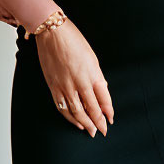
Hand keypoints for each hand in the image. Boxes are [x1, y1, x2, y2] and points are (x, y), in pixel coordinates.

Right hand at [35, 18, 113, 138]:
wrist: (52, 33)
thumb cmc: (73, 40)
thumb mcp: (92, 57)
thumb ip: (97, 76)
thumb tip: (101, 91)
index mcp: (92, 73)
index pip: (103, 98)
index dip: (108, 111)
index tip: (111, 118)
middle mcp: (80, 82)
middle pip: (91, 108)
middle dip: (98, 122)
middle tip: (103, 131)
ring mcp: (65, 86)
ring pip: (77, 112)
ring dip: (85, 123)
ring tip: (91, 130)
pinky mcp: (53, 87)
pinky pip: (62, 107)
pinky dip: (70, 118)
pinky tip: (75, 121)